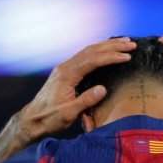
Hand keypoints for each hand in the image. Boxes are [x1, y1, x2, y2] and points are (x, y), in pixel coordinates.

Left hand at [17, 37, 135, 139]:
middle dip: (113, 46)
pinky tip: (106, 50)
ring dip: (106, 46)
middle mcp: (65, 67)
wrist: (32, 120)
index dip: (111, 57)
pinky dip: (98, 51)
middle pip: (92, 51)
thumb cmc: (49, 119)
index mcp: (67, 75)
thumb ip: (86, 101)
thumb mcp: (68, 113)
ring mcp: (64, 68)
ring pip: (88, 51)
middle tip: (131, 44)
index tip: (127, 56)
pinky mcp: (65, 72)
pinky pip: (84, 56)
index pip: (93, 61)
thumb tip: (103, 89)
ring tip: (123, 43)